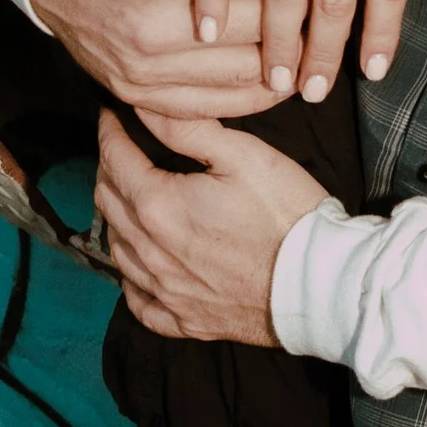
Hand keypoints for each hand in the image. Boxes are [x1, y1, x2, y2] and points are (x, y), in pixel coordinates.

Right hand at [19, 0, 278, 120]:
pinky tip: (282, 84)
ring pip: (240, 75)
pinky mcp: (139, 94)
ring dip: (286, 62)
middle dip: (296, 11)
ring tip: (317, 42)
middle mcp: (149, 31)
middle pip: (253, 27)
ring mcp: (143, 71)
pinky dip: (253, 100)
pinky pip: (210, 107)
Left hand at [94, 105, 331, 343]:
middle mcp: (150, 252)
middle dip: (110, 169)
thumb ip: (186, 128)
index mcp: (159, 206)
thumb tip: (144, 106)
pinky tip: (141, 264)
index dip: (110, 132)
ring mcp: (164, 291)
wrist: (318, 283)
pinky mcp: (183, 320)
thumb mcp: (243, 154)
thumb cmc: (286, 214)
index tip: (112, 116)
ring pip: (117, 249)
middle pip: (108, 202)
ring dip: (117, 218)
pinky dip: (131, 277)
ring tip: (130, 198)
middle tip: (122, 151)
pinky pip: (138, 300)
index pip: (115, 160)